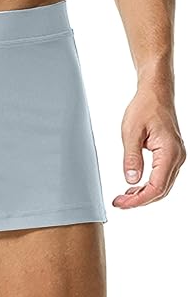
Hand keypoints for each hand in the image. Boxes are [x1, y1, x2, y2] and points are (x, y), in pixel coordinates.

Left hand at [114, 87, 185, 208]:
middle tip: (118, 203)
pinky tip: (133, 187)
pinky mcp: (171, 155)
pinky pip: (162, 176)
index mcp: (169, 153)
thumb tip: (131, 181)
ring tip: (123, 198)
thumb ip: (131, 158)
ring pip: (162, 186)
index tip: (120, 203)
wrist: (156, 93)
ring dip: (144, 194)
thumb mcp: (131, 132)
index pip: (156, 187)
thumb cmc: (144, 108)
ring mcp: (176, 157)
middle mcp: (177, 158)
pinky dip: (148, 185)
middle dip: (139, 200)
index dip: (138, 199)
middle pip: (161, 190)